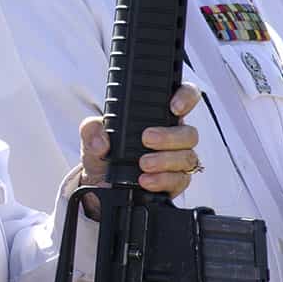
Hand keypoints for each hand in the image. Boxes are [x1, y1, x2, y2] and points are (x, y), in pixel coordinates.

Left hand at [78, 82, 201, 218]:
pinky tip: (146, 180)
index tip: (173, 106)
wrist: (101, 184)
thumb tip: (101, 142)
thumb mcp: (93, 136)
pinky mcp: (175, 182)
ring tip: (143, 164)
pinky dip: (163, 180)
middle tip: (147, 138)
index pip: (185, 97)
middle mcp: (173, 136)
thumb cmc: (105, 152)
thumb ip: (92, 130)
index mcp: (160, 116)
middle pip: (190, 133)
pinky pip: (180, 180)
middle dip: (170, 136)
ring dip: (165, 160)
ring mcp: (177, 160)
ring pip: (188, 157)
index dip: (186, 97)